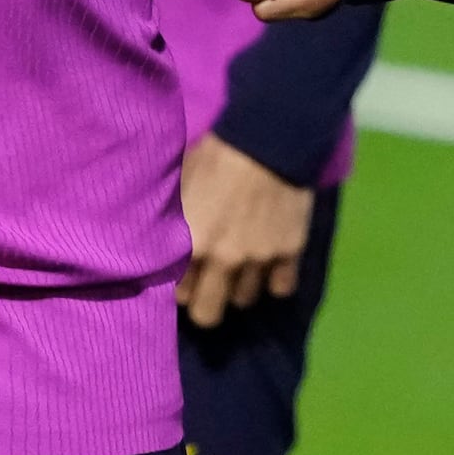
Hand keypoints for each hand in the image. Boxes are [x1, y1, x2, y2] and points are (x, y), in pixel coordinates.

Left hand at [178, 129, 315, 329]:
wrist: (269, 139)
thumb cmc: (217, 154)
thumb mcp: (182, 183)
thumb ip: (175, 217)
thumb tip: (164, 234)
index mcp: (191, 243)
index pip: (177, 292)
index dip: (181, 285)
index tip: (185, 275)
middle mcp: (222, 260)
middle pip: (207, 314)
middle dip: (205, 303)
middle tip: (209, 286)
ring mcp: (258, 260)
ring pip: (244, 300)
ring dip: (240, 287)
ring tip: (241, 269)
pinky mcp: (289, 253)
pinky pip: (281, 287)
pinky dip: (275, 280)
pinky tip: (271, 265)